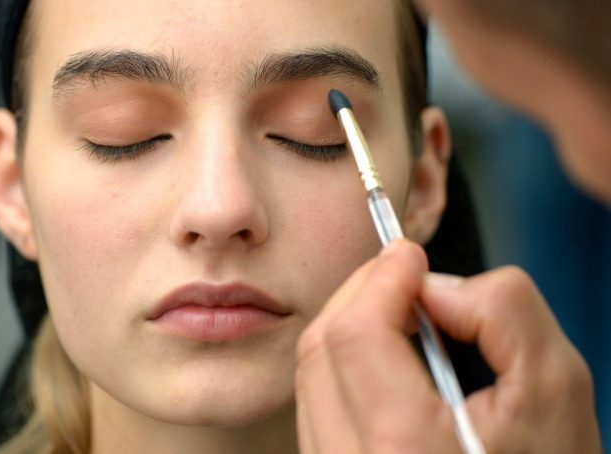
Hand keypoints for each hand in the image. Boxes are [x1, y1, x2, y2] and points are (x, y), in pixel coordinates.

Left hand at [295, 239, 600, 452]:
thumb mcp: (555, 388)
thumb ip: (501, 313)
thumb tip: (433, 287)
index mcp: (405, 451)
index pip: (356, 334)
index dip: (381, 278)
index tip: (408, 255)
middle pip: (322, 349)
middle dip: (361, 293)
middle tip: (400, 274)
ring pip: (310, 376)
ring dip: (349, 325)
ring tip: (396, 309)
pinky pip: (315, 406)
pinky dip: (342, 364)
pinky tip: (382, 353)